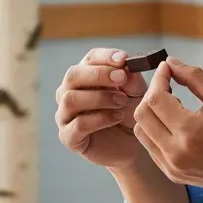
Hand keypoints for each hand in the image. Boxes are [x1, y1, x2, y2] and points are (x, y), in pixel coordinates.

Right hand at [55, 48, 149, 167]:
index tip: (123, 59)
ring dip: (99, 98)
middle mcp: (70, 92)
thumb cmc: (130, 114)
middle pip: (72, 75)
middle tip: (122, 78)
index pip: (89, 59)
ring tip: (121, 102)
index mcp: (86, 76)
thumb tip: (125, 66)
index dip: (105, 57)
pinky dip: (100, 119)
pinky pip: (78, 124)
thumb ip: (132, 79)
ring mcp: (66, 115)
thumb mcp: (136, 93)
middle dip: (98, 74)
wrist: (132, 145)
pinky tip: (117, 117)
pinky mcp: (68, 137)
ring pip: (70, 99)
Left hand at [133, 57, 202, 196]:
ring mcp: (171, 166)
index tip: (167, 68)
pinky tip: (173, 122)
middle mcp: (174, 152)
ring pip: (142, 132)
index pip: (155, 98)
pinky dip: (155, 130)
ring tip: (170, 103)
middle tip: (167, 84)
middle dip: (151, 94)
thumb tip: (171, 62)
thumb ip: (194, 77)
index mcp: (189, 131)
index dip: (159, 78)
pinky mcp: (172, 174)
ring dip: (150, 113)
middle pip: (142, 115)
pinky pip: (151, 147)